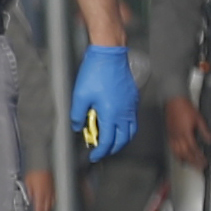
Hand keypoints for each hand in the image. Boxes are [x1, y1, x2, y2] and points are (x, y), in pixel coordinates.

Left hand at [25, 165, 57, 210]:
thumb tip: (29, 199)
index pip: (39, 210)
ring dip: (48, 210)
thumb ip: (29, 192)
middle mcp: (48, 194)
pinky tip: (52, 204)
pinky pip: (56, 198)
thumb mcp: (27, 181)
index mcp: (40, 194)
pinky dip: (54, 203)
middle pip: (47, 209)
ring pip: (52, 205)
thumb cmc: (35, 171)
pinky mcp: (57, 188)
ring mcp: (54, 191)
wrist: (45, 163)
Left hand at [73, 43, 138, 162]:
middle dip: (113, 148)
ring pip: (131, 130)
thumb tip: (78, 126)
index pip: (108, 140)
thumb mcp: (80, 95)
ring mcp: (131, 105)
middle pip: (123, 139)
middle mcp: (125, 112)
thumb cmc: (95, 72)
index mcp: (111, 113)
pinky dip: (126, 127)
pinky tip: (117, 124)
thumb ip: (78, 114)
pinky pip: (133, 119)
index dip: (100, 151)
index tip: (94, 155)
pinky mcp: (133, 98)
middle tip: (103, 151)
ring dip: (122, 139)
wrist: (110, 55)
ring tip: (111, 141)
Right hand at [164, 93, 209, 167]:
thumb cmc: (185, 108)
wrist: (174, 102)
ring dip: (184, 160)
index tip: (204, 161)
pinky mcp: (169, 134)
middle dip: (193, 162)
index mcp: (186, 133)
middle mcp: (178, 136)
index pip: (194, 149)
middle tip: (199, 167)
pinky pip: (172, 147)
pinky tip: (179, 157)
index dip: (199, 157)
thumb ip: (204, 131)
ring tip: (190, 165)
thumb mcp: (199, 119)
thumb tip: (209, 140)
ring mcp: (172, 136)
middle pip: (185, 153)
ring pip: (177, 152)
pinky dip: (176, 154)